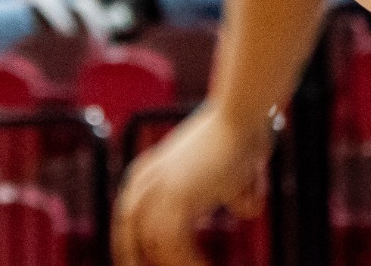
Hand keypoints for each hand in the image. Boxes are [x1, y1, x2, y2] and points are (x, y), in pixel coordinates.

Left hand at [114, 104, 273, 265]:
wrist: (240, 118)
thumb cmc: (240, 137)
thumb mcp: (226, 167)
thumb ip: (227, 190)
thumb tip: (242, 209)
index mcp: (149, 171)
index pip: (128, 213)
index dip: (129, 239)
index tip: (135, 259)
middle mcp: (146, 180)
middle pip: (129, 229)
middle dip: (133, 254)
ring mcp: (159, 189)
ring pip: (154, 243)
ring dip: (176, 262)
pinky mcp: (177, 198)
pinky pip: (174, 244)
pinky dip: (188, 261)